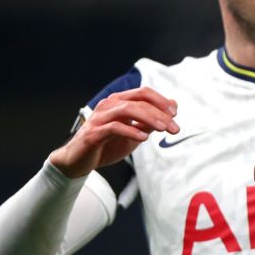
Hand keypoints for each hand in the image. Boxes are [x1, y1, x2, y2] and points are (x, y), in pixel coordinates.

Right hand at [49, 87, 177, 177]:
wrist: (79, 162)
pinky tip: (143, 138)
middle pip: (138, 100)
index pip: (143, 93)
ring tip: (163, 129)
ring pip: (127, 110)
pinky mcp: (93, 133)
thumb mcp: (135, 133)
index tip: (175, 115)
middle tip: (174, 127)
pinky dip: (130, 131)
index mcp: (118, 102)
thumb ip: (151, 120)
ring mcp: (99, 118)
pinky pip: (113, 128)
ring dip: (149, 118)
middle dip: (160, 112)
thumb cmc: (107, 145)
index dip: (161, 101)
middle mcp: (108, 105)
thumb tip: (173, 105)